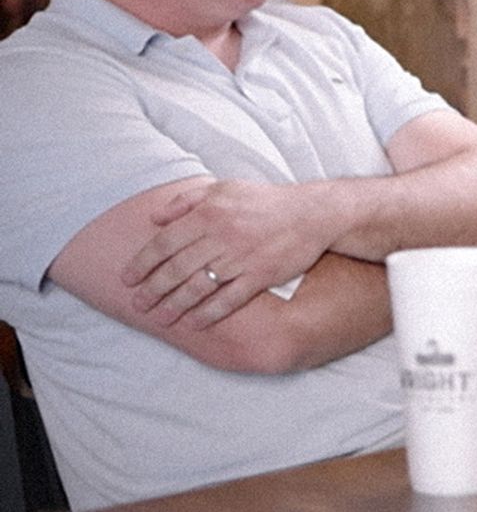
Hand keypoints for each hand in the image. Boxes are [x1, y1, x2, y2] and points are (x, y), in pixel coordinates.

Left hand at [120, 180, 335, 328]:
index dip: (141, 263)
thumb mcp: (223, 187)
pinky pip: (228, 300)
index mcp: (208, 214)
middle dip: (152, 290)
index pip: (164, 243)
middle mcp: (221, 237)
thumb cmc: (265, 201)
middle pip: (176, 270)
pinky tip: (193, 323)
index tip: (127, 279)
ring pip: (198, 288)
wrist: (313, 213)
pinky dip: (208, 314)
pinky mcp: (260, 276)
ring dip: (175, 306)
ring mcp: (241, 259)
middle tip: (137, 305)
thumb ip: (186, 200)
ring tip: (160, 318)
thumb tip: (154, 217)